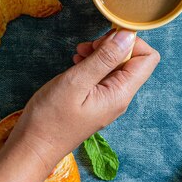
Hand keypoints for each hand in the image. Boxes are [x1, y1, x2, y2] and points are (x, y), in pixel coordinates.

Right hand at [6, 30, 159, 168]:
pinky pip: (103, 75)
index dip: (129, 42)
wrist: (33, 146)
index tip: (104, 40)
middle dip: (113, 46)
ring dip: (100, 53)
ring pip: (116, 65)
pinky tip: (76, 62)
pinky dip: (92, 63)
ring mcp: (108, 99)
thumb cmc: (51, 118)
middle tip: (88, 47)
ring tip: (79, 53)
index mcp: (121, 93)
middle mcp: (119, 97)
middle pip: (133, 60)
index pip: (147, 58)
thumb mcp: (77, 82)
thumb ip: (104, 58)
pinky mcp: (96, 99)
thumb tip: (128, 36)